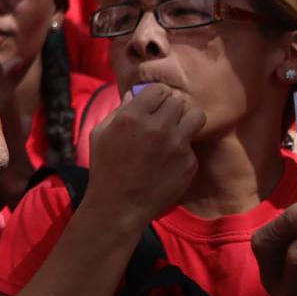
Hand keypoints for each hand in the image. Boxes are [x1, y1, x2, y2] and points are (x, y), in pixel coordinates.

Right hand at [82, 84, 210, 227]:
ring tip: (176, 131)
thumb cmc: (105, 168)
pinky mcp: (188, 163)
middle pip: (178, 101)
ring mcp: (176, 146)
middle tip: (163, 120)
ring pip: (196, 116)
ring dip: (186, 120)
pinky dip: (182, 149)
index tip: (154, 104)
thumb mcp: (100, 134)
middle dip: (170, 108)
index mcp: (132, 117)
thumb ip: (119, 111)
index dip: (156, 96)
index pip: (159, 89)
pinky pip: (192, 145)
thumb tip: (135, 95)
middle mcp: (157, 127)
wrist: (120, 205)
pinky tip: (168, 160)